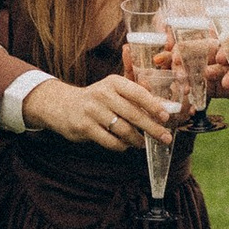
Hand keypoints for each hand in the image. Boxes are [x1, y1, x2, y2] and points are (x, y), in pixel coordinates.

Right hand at [27, 71, 174, 149]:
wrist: (62, 105)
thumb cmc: (96, 99)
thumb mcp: (112, 89)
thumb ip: (134, 96)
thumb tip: (163, 108)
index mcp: (113, 82)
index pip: (138, 93)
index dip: (153, 106)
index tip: (166, 117)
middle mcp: (103, 94)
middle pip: (133, 114)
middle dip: (152, 128)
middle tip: (165, 137)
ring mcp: (92, 111)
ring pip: (123, 130)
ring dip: (137, 139)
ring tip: (142, 143)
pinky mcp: (84, 127)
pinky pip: (110, 141)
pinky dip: (121, 146)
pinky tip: (125, 145)